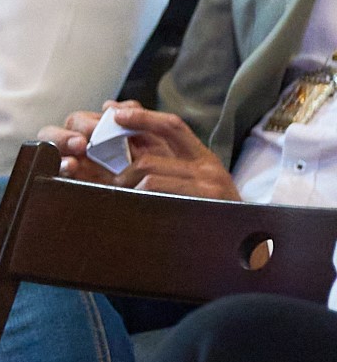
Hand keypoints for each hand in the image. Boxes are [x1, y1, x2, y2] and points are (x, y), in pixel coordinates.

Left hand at [53, 102, 239, 199]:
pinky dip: (138, 199)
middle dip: (120, 169)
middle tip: (109, 181)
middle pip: (149, 157)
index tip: (115, 113)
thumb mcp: (193, 179)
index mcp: (204, 159)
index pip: (172, 126)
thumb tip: (124, 118)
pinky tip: (135, 208)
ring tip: (124, 199)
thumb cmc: (211, 212)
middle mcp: (209, 169)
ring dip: (127, 188)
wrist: (252, 248)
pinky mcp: (202, 207)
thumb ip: (163, 154)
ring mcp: (208, 190)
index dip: (142, 117)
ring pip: (148, 176)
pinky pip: (156, 196)